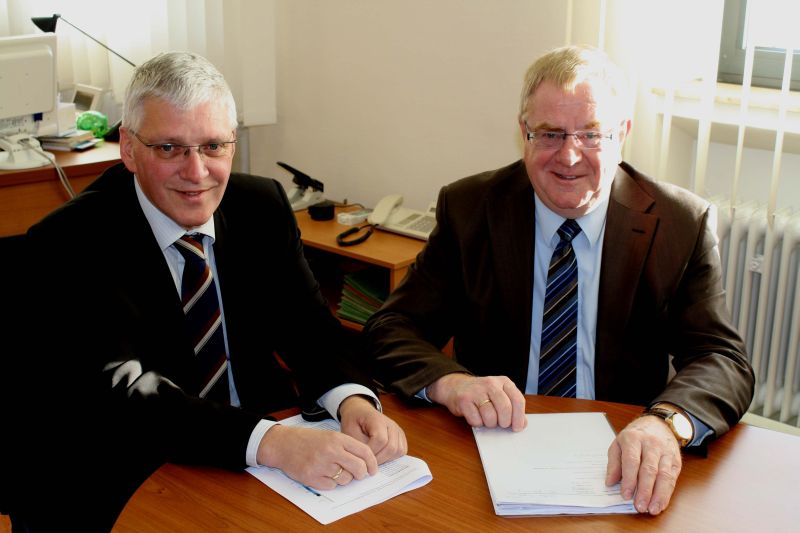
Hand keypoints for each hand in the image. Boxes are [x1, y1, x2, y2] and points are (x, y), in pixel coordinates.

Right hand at [256, 424, 377, 489]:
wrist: (283, 444)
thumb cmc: (308, 440)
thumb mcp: (329, 436)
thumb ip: (347, 447)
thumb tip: (366, 463)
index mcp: (337, 438)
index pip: (364, 452)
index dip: (372, 463)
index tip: (373, 469)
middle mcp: (331, 451)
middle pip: (358, 468)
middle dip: (361, 474)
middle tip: (358, 474)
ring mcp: (321, 465)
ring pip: (346, 479)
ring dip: (343, 478)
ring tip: (332, 469)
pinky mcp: (312, 477)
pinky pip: (332, 486)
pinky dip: (330, 483)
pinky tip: (322, 473)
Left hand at [338, 395, 407, 463]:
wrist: (360, 412)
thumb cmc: (353, 421)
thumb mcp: (350, 431)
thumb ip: (360, 446)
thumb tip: (368, 462)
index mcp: (377, 419)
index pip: (380, 440)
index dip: (372, 452)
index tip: (362, 458)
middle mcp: (391, 424)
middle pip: (392, 447)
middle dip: (379, 459)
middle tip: (367, 463)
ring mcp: (398, 430)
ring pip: (399, 451)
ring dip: (386, 459)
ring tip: (373, 460)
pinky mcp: (400, 436)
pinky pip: (401, 451)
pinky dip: (392, 457)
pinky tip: (381, 456)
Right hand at [427, 373, 526, 431]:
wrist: (456, 386)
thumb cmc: (482, 394)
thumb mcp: (500, 396)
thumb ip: (512, 407)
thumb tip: (522, 424)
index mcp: (504, 382)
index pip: (518, 400)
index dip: (519, 417)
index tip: (517, 427)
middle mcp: (491, 384)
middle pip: (505, 409)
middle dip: (504, 422)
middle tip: (501, 424)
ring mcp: (476, 391)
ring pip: (490, 416)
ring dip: (490, 424)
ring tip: (487, 419)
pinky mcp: (464, 400)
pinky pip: (476, 420)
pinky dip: (478, 423)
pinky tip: (476, 417)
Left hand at [605, 415, 681, 514]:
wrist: (658, 424)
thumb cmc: (635, 436)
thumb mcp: (618, 443)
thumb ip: (614, 463)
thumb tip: (610, 482)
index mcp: (633, 438)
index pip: (632, 460)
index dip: (629, 479)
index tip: (626, 495)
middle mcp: (651, 445)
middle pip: (649, 470)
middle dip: (644, 490)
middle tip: (640, 506)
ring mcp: (665, 452)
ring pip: (664, 475)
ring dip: (658, 495)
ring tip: (652, 509)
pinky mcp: (675, 460)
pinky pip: (672, 479)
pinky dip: (667, 493)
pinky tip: (661, 504)